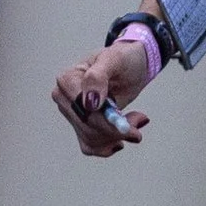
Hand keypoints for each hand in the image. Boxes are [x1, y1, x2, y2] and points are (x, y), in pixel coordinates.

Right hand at [50, 33, 153, 156]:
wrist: (131, 66)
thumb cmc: (122, 59)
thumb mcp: (114, 59)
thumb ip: (98, 76)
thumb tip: (89, 102)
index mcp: (66, 80)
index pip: (84, 111)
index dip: (108, 121)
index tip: (135, 121)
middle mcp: (64, 99)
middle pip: (88, 128)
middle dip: (117, 129)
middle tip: (140, 120)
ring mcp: (71, 114)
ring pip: (91, 139)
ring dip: (118, 136)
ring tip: (136, 120)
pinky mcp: (81, 126)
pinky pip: (91, 146)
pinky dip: (110, 145)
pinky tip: (124, 135)